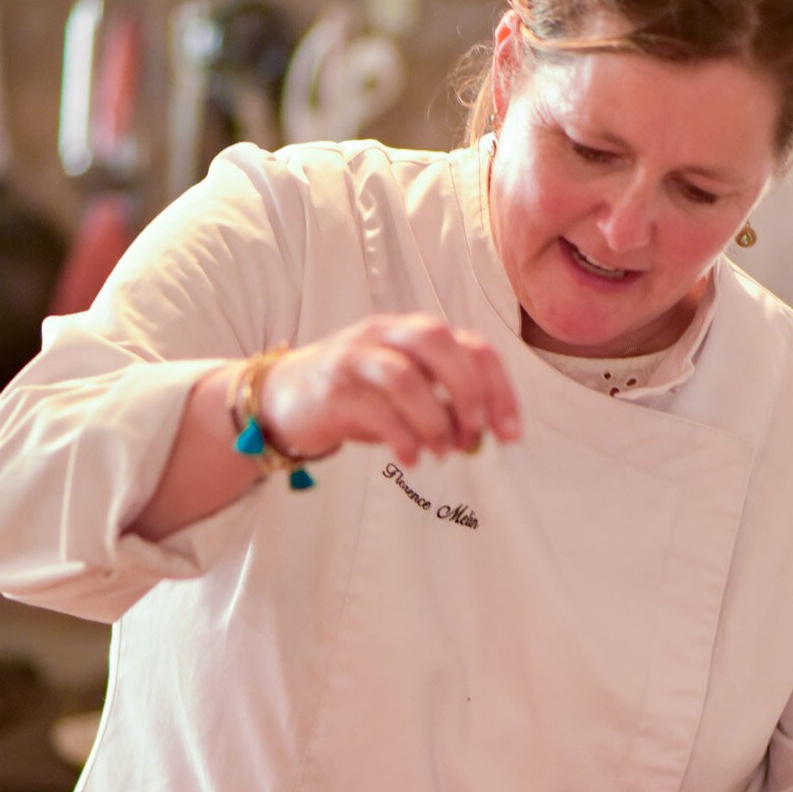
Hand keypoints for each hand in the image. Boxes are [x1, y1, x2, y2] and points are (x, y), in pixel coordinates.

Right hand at [260, 315, 520, 466]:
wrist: (282, 400)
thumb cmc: (357, 397)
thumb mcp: (407, 397)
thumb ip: (444, 408)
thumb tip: (481, 437)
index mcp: (413, 333)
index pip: (472, 346)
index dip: (499, 389)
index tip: (510, 434)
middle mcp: (385, 333)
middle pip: (439, 342)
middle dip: (467, 391)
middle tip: (474, 436)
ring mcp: (354, 356)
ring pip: (404, 375)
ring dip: (432, 419)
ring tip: (439, 451)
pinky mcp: (331, 388)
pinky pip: (373, 409)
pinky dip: (401, 437)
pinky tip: (411, 458)